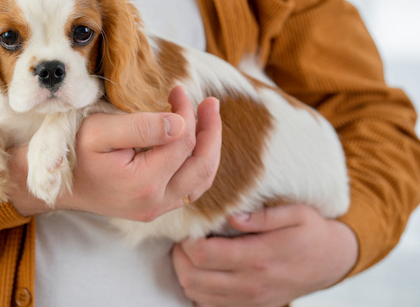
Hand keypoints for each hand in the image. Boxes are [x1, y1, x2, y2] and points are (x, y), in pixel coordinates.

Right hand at [8, 85, 221, 219]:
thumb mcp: (99, 130)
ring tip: (208, 120)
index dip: (187, 112)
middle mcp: (154, 203)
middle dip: (210, 131)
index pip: (182, 142)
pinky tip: (194, 144)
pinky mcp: (153, 208)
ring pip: (200, 181)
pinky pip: (188, 189)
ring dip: (209, 149)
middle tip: (210, 102)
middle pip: (201, 166)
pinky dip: (197, 164)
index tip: (177, 89)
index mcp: (143, 182)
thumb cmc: (71, 150)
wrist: (52, 182)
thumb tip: (181, 123)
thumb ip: (140, 126)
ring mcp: (155, 209)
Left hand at [172, 204, 358, 306]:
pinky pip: (208, 305)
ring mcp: (249, 299)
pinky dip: (197, 288)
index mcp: (258, 257)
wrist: (332, 262)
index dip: (187, 241)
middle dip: (179, 256)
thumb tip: (232, 217)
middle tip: (184, 238)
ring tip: (191, 251)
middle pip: (192, 277)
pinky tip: (203, 269)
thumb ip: (264, 215)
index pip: (204, 254)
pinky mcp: (249, 306)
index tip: (189, 227)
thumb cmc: (311, 232)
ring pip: (195, 293)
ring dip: (185, 272)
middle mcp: (250, 284)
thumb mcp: (296, 214)